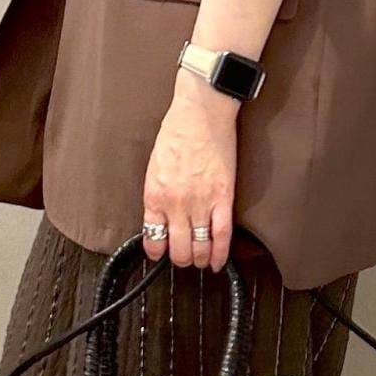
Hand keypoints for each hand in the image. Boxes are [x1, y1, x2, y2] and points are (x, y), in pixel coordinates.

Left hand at [142, 73, 238, 270]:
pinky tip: (219, 262)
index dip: (157, 252)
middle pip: (177, 249)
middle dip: (180, 260)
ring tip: (202, 261)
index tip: (161, 254)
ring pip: (199, 248)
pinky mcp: (223, 198)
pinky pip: (222, 236)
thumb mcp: (154, 166)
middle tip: (184, 259)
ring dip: (200, 260)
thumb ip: (157, 193)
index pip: (152, 238)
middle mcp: (175, 205)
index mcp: (154, 195)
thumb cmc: (177, 132)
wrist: (200, 113)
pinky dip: (221, 254)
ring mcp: (200, 203)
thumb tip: (161, 215)